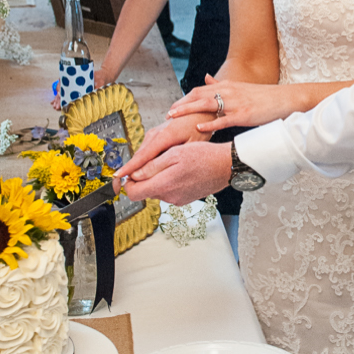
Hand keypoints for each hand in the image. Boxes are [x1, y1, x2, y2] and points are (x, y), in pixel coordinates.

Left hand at [117, 138, 231, 204]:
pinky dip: (168, 181)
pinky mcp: (185, 199)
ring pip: (157, 190)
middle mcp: (170, 197)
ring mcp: (178, 199)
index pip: (133, 193)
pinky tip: (179, 171)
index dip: (128, 182)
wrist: (226, 166)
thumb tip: (133, 174)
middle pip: (144, 191)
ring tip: (170, 164)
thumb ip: (150, 166)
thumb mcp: (172, 154)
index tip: (129, 173)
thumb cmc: (203, 157)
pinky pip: (169, 191)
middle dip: (144, 178)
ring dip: (157, 178)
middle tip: (152, 162)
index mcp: (164, 185)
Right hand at [120, 114, 208, 176]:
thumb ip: (178, 157)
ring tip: (133, 181)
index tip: (119, 175)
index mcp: (163, 137)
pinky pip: (147, 150)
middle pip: (139, 156)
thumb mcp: (192, 146)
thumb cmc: (198, 128)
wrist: (198, 113)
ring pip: (142, 153)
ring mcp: (153, 133)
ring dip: (137, 166)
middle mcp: (155, 134)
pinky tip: (146, 171)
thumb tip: (167, 170)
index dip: (130, 167)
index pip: (143, 156)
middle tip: (125, 184)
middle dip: (131, 170)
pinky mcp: (155, 134)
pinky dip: (144, 160)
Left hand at [166, 78, 293, 134]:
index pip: (199, 90)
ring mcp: (235, 103)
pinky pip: (223, 119)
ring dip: (188, 110)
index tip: (174, 107)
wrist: (285, 99)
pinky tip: (199, 128)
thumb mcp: (240, 87)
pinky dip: (210, 123)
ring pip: (206, 104)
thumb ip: (221, 84)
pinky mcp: (244, 115)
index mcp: (226, 86)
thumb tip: (207, 77)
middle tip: (168, 114)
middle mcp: (228, 92)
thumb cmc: (264, 97)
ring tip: (174, 118)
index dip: (184, 98)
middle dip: (181, 104)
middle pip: (197, 95)